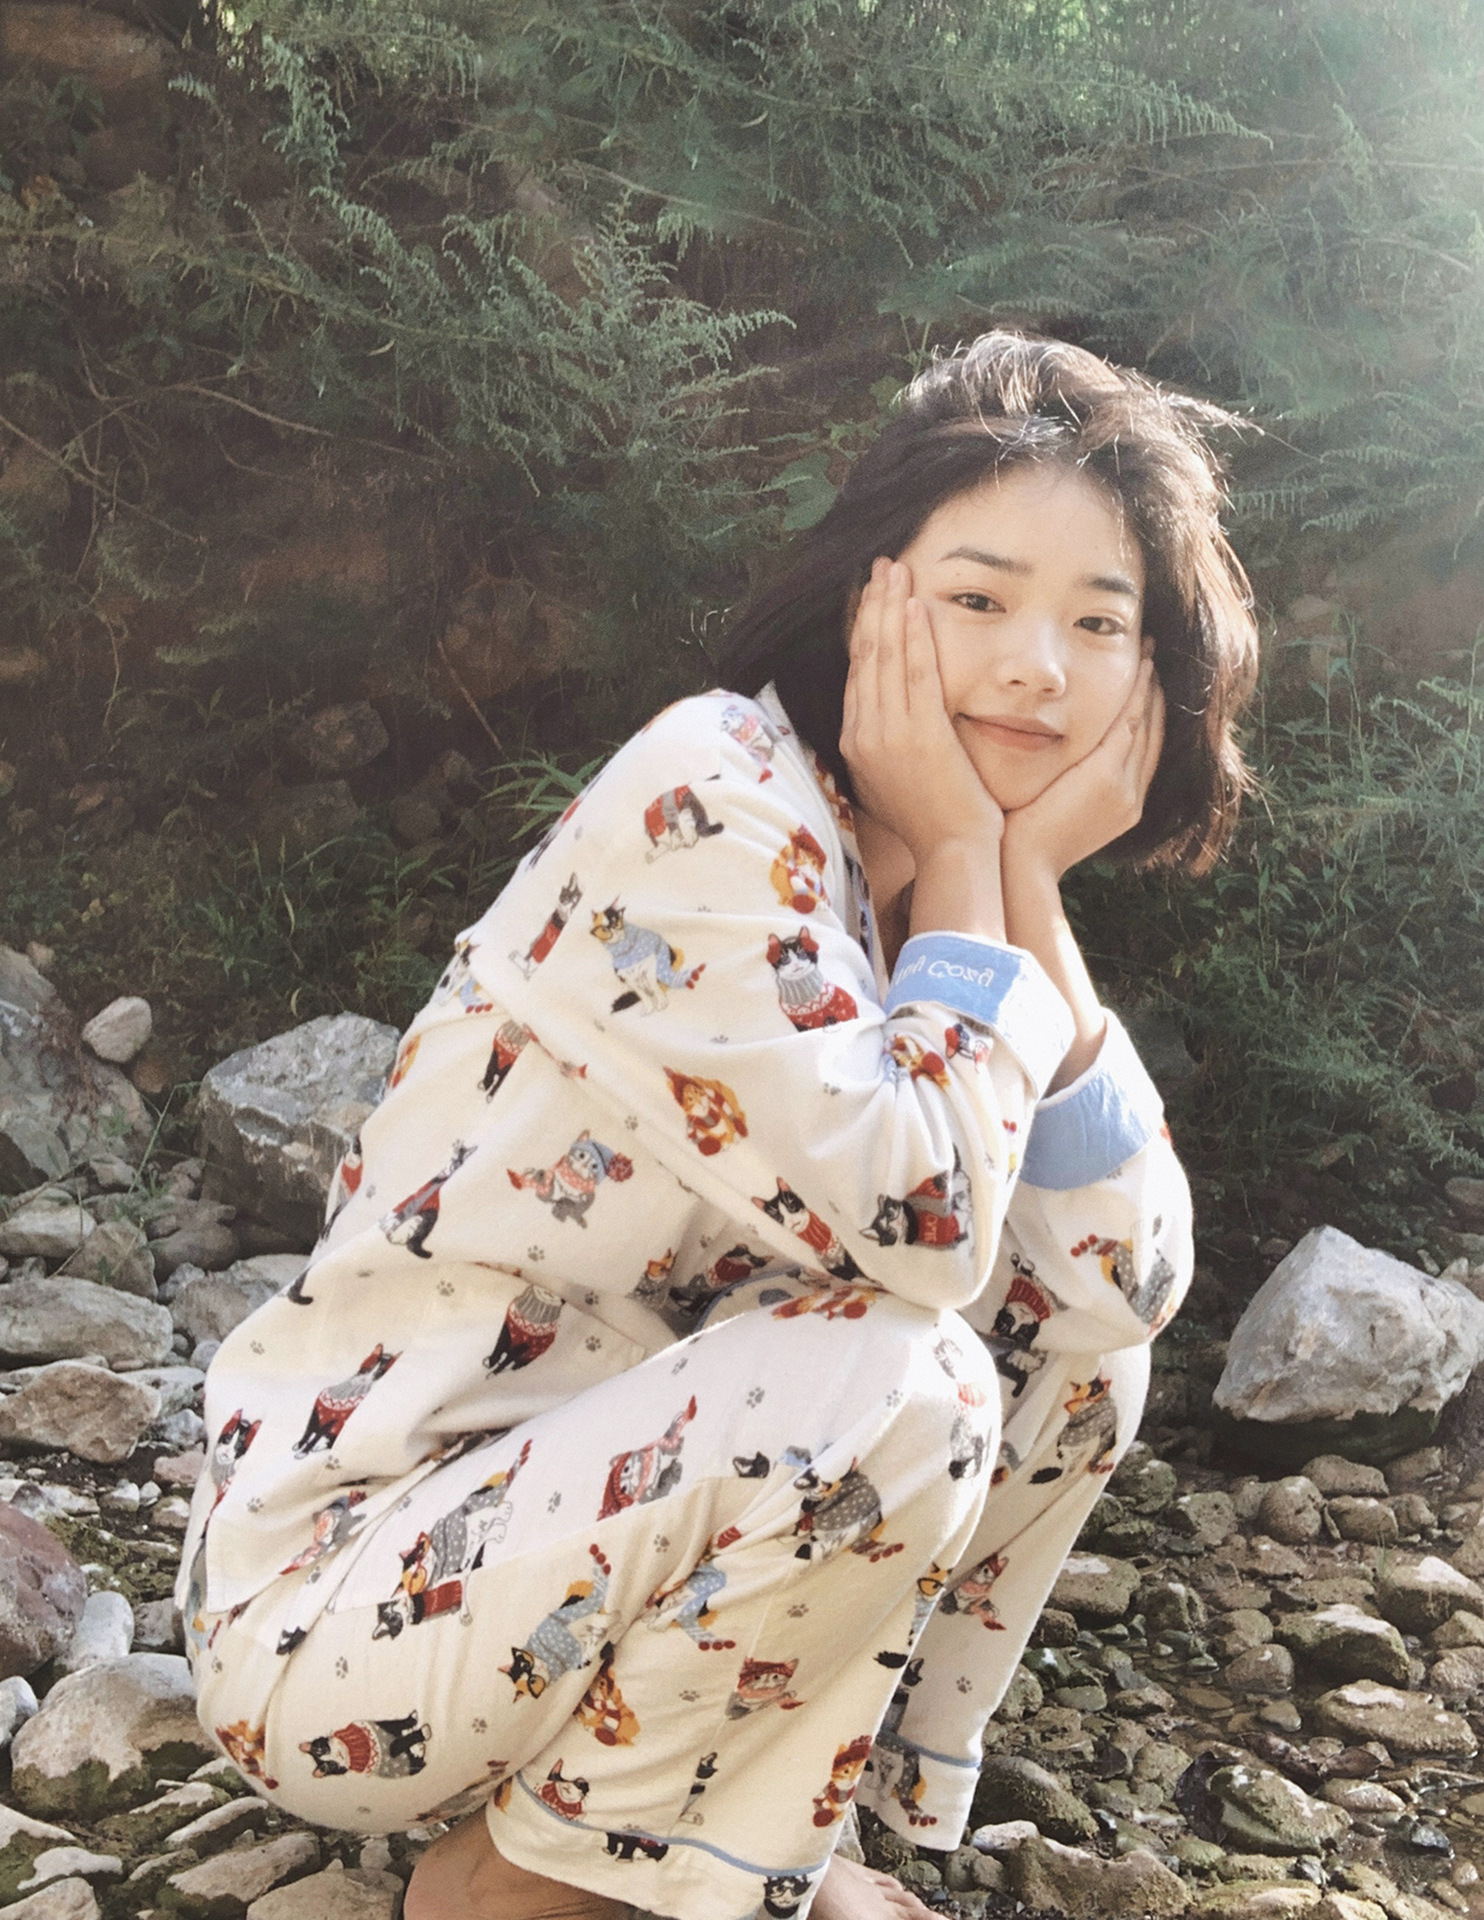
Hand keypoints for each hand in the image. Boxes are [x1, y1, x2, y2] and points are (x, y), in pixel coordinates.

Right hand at [840, 557, 1003, 864]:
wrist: (952, 853)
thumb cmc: (933, 821)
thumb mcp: (894, 780)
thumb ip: (886, 745)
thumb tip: (885, 720)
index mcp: (854, 743)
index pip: (856, 672)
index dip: (862, 628)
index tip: (869, 595)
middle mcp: (863, 733)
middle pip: (863, 656)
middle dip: (870, 605)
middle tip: (879, 566)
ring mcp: (888, 734)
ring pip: (884, 657)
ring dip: (888, 607)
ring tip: (894, 569)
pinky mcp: (919, 734)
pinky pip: (915, 673)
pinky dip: (912, 636)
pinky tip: (914, 604)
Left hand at [1001, 655, 1164, 881]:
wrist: (1021, 867)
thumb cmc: (1022, 843)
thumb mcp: (1053, 813)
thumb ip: (1062, 790)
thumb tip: (1052, 771)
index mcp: (1121, 806)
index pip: (1143, 752)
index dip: (1147, 717)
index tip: (1144, 687)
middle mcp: (1132, 796)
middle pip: (1154, 734)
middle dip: (1155, 696)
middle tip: (1154, 659)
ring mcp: (1125, 786)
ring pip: (1147, 724)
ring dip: (1151, 687)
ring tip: (1151, 653)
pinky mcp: (1108, 775)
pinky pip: (1131, 722)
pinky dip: (1138, 692)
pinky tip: (1141, 665)